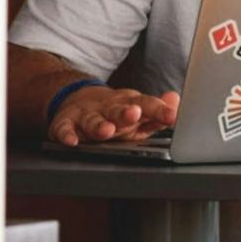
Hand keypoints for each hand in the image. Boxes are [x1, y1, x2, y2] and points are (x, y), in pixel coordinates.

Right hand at [48, 84, 179, 146]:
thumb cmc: (117, 112)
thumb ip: (158, 110)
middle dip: (126, 113)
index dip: (159, 110)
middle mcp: (108, 107)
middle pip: (118, 109)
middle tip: (134, 114)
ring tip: (106, 131)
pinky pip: (64, 129)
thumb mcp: (140, 111)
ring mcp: (86, 114)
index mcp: (129, 104)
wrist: (79, 100)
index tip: (171, 116)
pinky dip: (66, 135)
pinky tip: (71, 141)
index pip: (146, 105)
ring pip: (92, 120)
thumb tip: (176, 100)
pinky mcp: (65, 122)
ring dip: (99, 125)